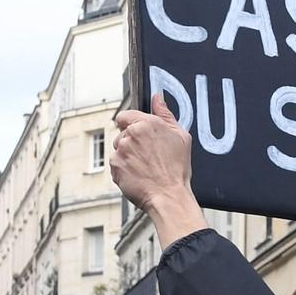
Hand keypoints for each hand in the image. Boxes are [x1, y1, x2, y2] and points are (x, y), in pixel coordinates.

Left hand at [112, 94, 207, 248]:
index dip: (130, 124)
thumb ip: (165, 114)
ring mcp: (121, 151)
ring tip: (144, 168)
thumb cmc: (177, 169)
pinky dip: (123, 169)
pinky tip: (138, 175)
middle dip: (131, 142)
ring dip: (127, 156)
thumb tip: (157, 98)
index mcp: (146, 123)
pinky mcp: (115, 166)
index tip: (139, 135)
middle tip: (147, 156)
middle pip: (122, 134)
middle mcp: (130, 135)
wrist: (169, 196)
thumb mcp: (180, 137)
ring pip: (118, 149)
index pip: (125, 115)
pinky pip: (116, 164)